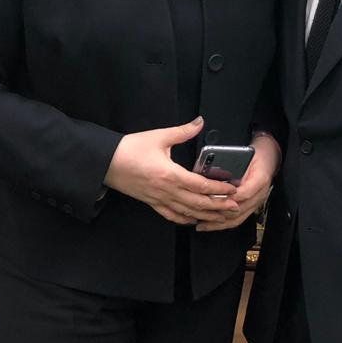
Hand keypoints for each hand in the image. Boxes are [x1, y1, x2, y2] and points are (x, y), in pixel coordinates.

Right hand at [105, 117, 239, 225]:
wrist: (105, 162)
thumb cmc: (130, 149)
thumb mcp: (158, 136)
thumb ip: (182, 131)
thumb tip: (199, 122)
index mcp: (170, 174)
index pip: (200, 185)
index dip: (219, 189)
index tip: (233, 189)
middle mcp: (166, 190)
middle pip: (198, 203)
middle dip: (218, 206)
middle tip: (235, 207)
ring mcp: (158, 199)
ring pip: (187, 212)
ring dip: (206, 215)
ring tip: (221, 216)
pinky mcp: (151, 203)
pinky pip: (171, 215)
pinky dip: (185, 219)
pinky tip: (194, 220)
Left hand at [195, 132, 280, 232]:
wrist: (269, 158)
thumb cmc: (257, 154)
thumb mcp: (246, 154)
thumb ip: (233, 165)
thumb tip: (213, 173)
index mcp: (260, 179)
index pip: (244, 193)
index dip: (228, 198)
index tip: (212, 198)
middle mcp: (260, 194)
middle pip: (239, 209)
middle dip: (219, 212)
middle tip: (202, 212)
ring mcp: (257, 202)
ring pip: (238, 218)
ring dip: (219, 223)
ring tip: (203, 224)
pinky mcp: (252, 207)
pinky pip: (239, 219)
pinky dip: (224, 223)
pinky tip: (211, 225)